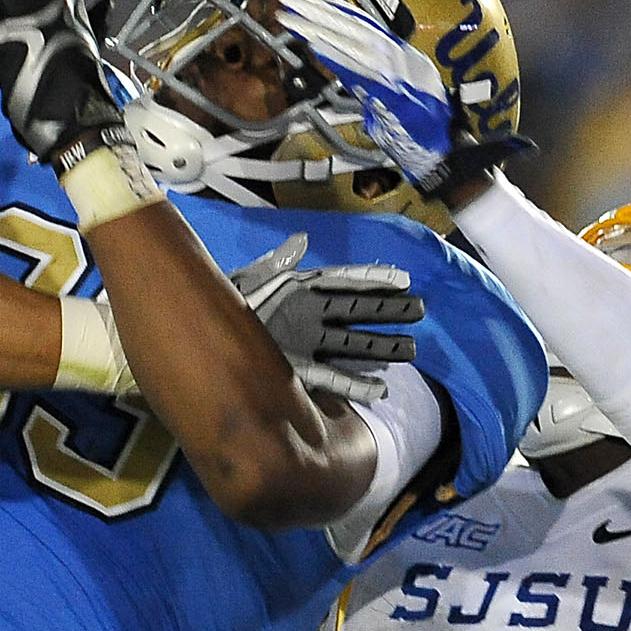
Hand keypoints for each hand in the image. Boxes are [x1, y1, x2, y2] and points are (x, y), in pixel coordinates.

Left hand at [230, 233, 421, 402]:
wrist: (210, 332)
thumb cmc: (234, 300)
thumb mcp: (252, 278)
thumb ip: (278, 262)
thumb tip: (300, 241)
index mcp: (304, 290)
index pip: (345, 283)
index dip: (372, 279)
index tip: (403, 279)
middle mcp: (314, 317)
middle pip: (358, 313)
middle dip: (388, 312)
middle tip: (419, 310)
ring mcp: (311, 344)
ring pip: (353, 345)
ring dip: (380, 348)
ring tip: (410, 350)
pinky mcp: (302, 370)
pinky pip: (333, 379)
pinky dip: (355, 385)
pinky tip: (379, 390)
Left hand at [272, 0, 454, 190]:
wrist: (443, 150)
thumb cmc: (419, 125)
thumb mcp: (395, 90)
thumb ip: (369, 74)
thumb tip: (341, 60)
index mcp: (398, 52)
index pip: (359, 21)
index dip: (330, 5)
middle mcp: (398, 56)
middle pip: (351, 24)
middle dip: (316, 8)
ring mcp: (397, 73)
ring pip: (352, 42)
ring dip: (318, 28)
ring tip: (290, 19)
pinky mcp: (393, 94)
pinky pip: (361, 72)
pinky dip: (338, 58)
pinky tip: (315, 47)